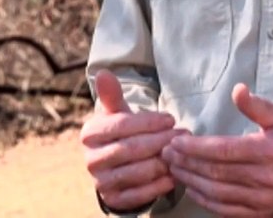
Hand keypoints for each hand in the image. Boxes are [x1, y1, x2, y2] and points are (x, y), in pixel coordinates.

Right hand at [81, 69, 185, 211]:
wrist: (116, 167)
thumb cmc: (122, 134)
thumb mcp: (117, 114)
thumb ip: (113, 95)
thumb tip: (104, 72)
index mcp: (90, 133)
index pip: (121, 125)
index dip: (148, 122)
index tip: (171, 118)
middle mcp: (91, 159)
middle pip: (130, 149)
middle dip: (160, 141)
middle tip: (183, 136)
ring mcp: (100, 182)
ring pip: (136, 172)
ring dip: (163, 163)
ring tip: (181, 155)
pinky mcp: (113, 200)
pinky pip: (139, 195)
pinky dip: (158, 186)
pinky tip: (173, 176)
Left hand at [161, 83, 272, 216]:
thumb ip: (257, 105)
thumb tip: (237, 90)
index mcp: (270, 151)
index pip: (223, 150)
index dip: (196, 147)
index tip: (176, 141)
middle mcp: (267, 178)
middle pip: (217, 172)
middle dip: (187, 162)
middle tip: (167, 153)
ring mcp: (264, 199)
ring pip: (218, 192)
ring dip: (192, 181)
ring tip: (174, 168)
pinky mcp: (262, 213)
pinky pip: (227, 210)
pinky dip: (206, 200)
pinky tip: (192, 188)